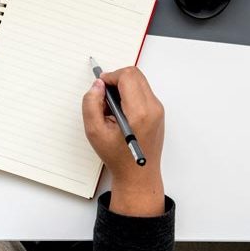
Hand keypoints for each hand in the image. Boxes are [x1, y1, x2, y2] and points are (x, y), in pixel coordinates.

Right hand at [82, 66, 165, 216]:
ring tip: (111, 109)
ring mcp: (158, 110)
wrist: (138, 175)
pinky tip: (120, 113)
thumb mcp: (94, 131)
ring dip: (123, 88)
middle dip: (116, 80)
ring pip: (139, 82)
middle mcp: (153, 108)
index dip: (110, 77)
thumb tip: (97, 85)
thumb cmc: (117, 157)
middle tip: (104, 98)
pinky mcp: (158, 112)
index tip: (100, 87)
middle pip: (135, 75)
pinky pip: (142, 92)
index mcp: (139, 113)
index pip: (127, 76)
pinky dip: (129, 95)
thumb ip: (91, 104)